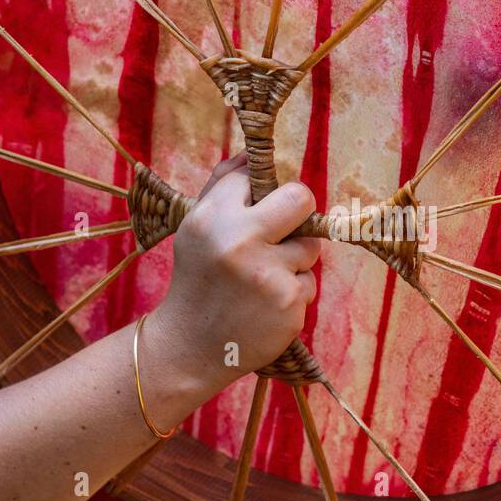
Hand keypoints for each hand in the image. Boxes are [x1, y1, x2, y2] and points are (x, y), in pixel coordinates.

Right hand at [148, 157, 320, 394]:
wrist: (190, 347)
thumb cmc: (197, 280)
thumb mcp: (195, 228)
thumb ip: (223, 187)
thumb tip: (251, 153)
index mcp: (212, 217)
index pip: (253, 178)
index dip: (256, 194)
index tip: (250, 210)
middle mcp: (240, 242)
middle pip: (301, 198)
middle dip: (299, 210)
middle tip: (286, 228)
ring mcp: (268, 275)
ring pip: (310, 247)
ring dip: (293, 260)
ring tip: (261, 280)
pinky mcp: (290, 305)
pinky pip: (309, 283)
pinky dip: (292, 293)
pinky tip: (264, 306)